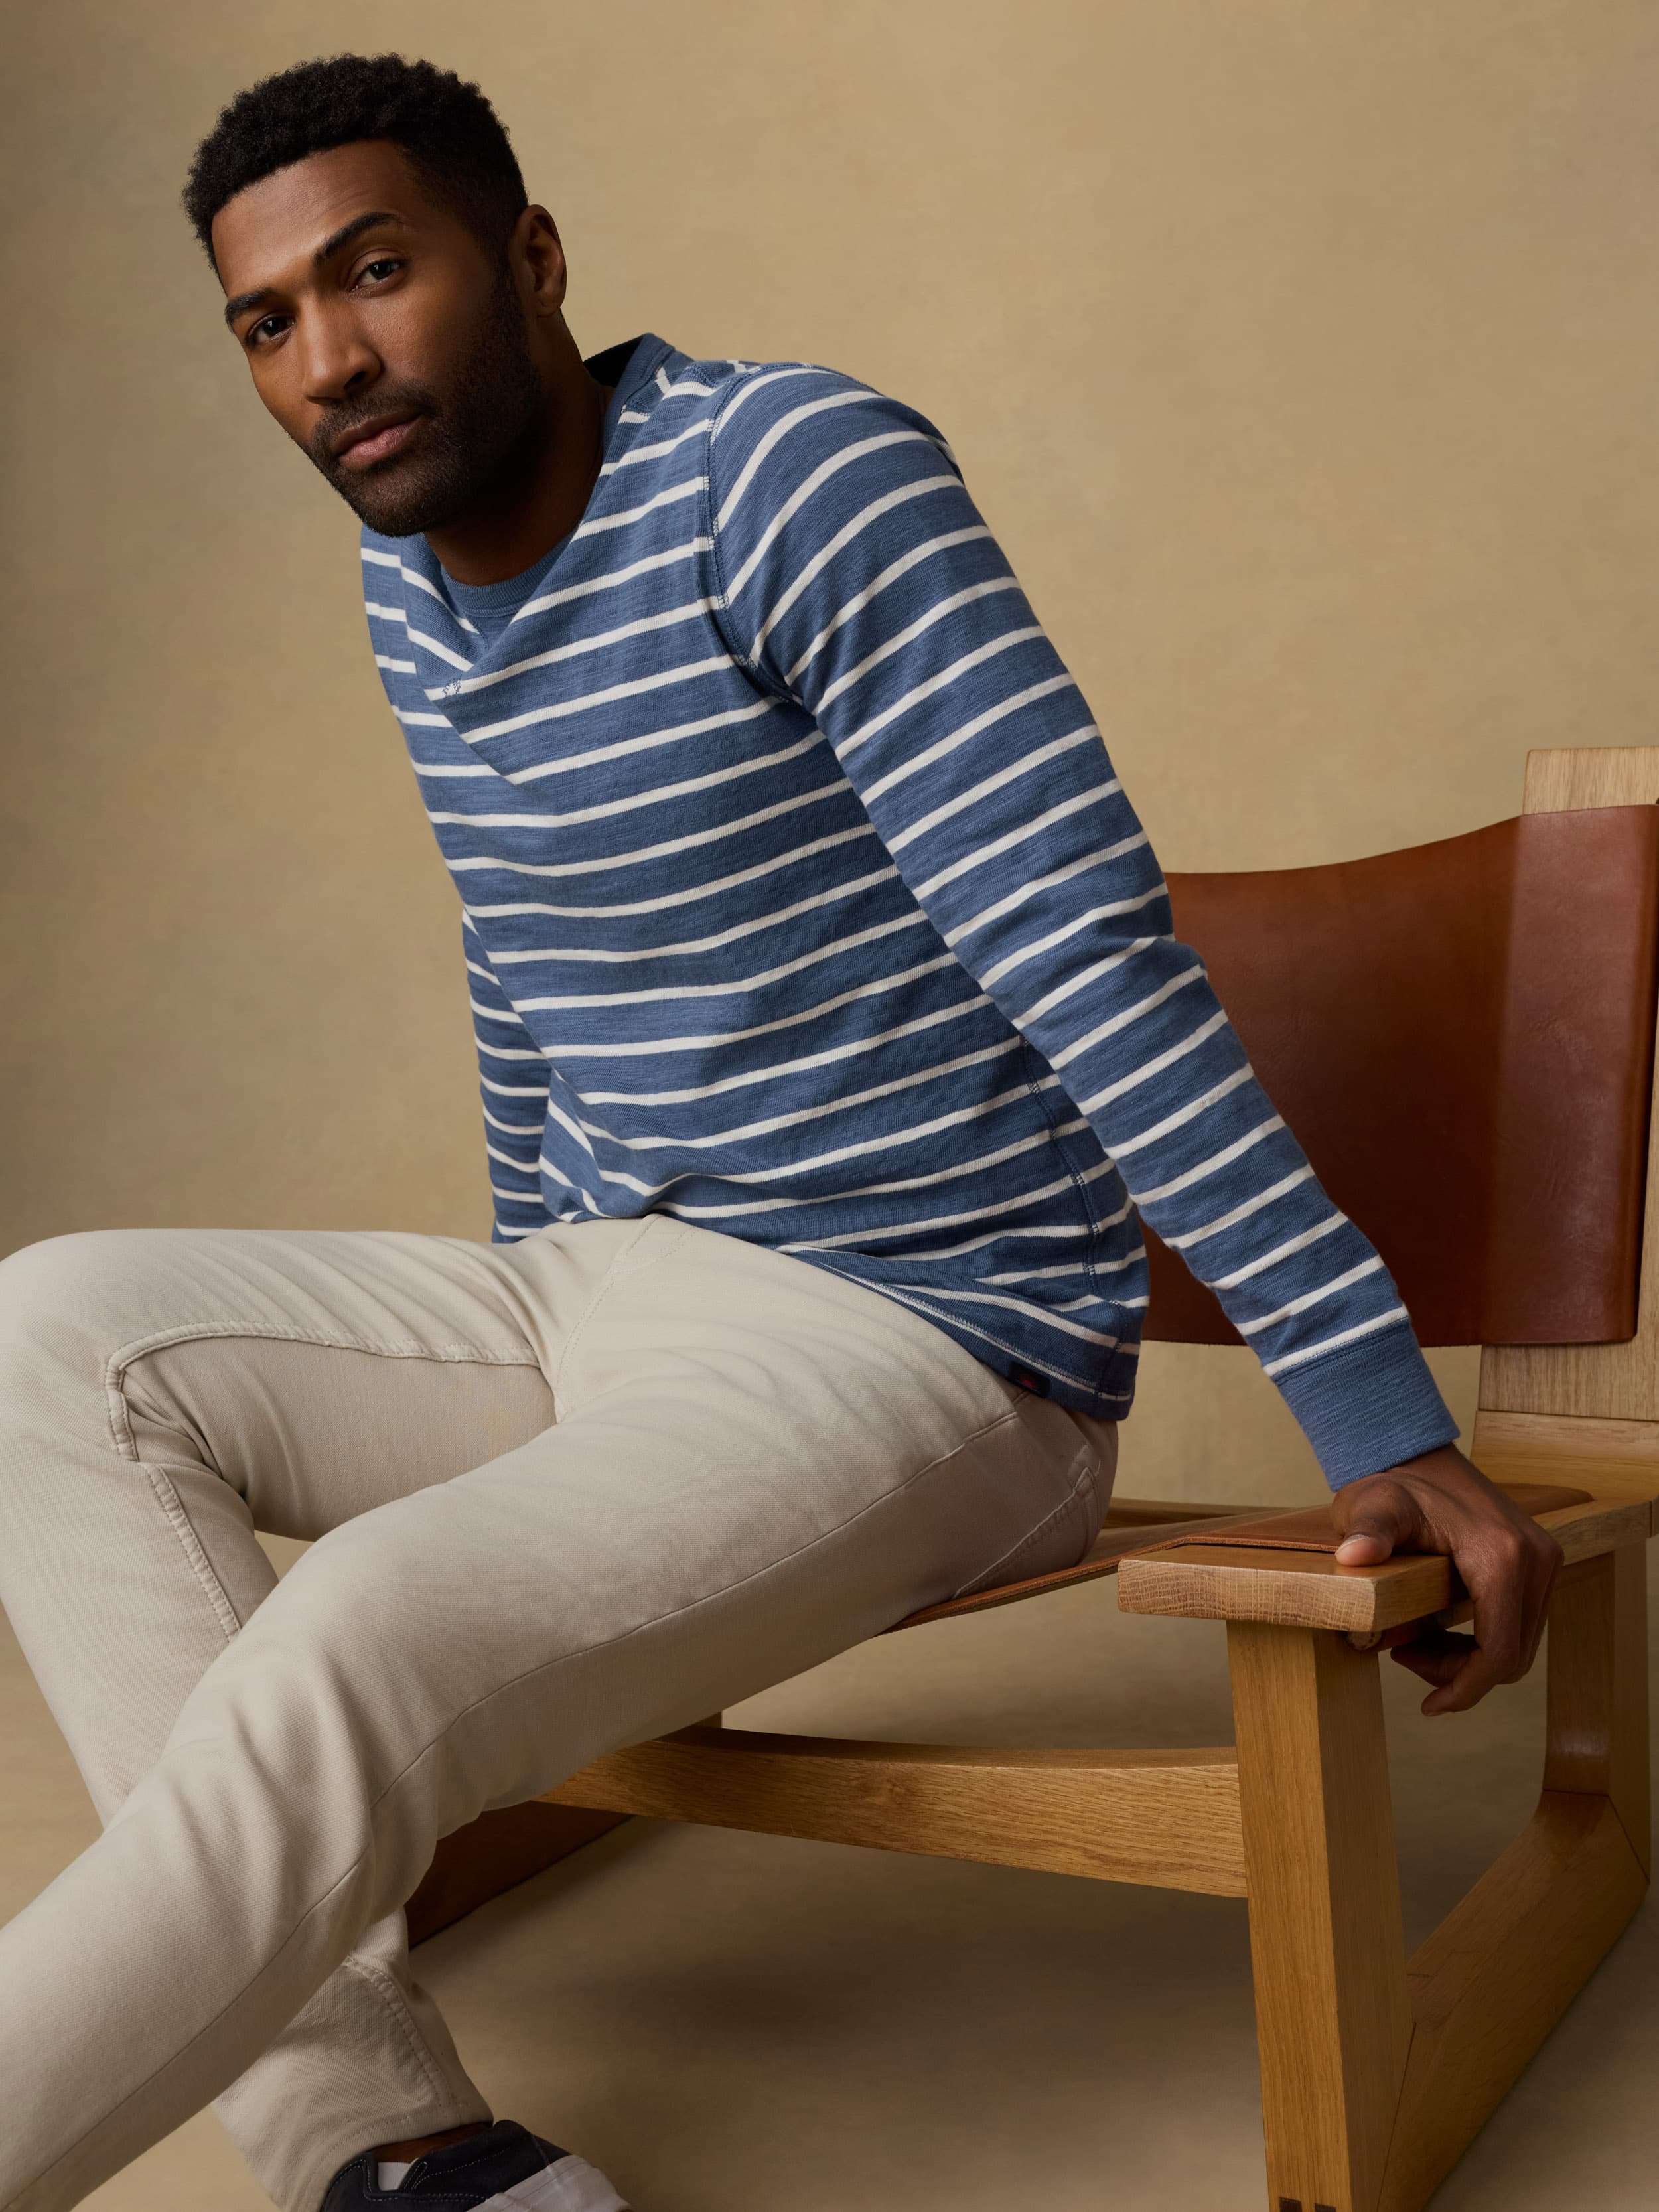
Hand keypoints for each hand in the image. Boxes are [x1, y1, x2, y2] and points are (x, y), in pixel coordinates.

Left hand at [1331, 1443, 1561, 1715]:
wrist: (1415, 1454)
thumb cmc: (1391, 1484)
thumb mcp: (1374, 1506)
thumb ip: (1368, 1532)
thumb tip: (1353, 1556)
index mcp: (1502, 1556)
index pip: (1499, 1651)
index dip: (1466, 1688)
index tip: (1430, 1707)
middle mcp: (1535, 1559)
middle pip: (1513, 1654)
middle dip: (1461, 1675)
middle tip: (1405, 1656)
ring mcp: (1542, 1560)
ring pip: (1518, 1643)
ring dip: (1470, 1659)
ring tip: (1413, 1643)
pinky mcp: (1537, 1563)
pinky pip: (1518, 1622)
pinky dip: (1483, 1639)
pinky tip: (1438, 1631)